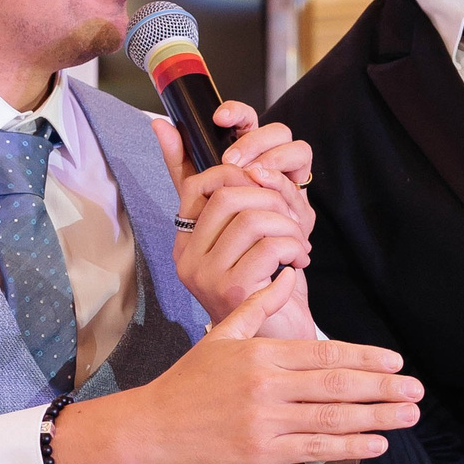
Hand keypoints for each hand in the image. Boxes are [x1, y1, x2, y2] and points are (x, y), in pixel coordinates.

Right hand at [48, 279, 420, 463]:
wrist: (150, 426)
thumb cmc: (187, 381)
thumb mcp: (220, 335)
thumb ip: (258, 306)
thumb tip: (288, 275)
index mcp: (262, 353)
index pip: (325, 352)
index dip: (365, 357)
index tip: (396, 362)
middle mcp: (267, 385)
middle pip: (337, 384)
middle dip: (383, 388)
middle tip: (418, 390)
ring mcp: (265, 420)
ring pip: (333, 417)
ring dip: (377, 417)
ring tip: (409, 416)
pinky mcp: (261, 452)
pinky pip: (314, 447)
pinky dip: (350, 447)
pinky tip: (378, 444)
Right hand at [156, 102, 314, 325]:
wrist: (279, 339)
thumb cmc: (264, 282)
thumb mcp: (242, 230)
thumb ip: (222, 188)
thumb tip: (165, 124)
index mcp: (186, 240)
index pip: (195, 182)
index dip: (234, 168)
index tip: (263, 180)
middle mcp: (187, 258)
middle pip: (226, 193)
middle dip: (270, 195)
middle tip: (290, 216)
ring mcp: (205, 276)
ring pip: (251, 216)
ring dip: (287, 223)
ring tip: (298, 242)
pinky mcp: (232, 291)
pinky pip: (269, 245)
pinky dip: (293, 246)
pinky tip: (298, 261)